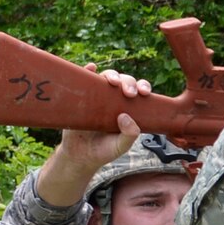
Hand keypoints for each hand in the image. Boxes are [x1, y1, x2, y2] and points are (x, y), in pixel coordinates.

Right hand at [33, 69, 151, 206]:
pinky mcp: (81, 97)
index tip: (144, 93)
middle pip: (124, 81)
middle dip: (129, 83)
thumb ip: (129, 135)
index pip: (139, 91)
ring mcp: (97, 96)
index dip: (143, 87)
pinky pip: (84, 80)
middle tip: (129, 93)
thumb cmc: (103, 150)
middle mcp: (114, 99)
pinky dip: (88, 71)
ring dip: (111, 75)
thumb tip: (126, 117)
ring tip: (112, 82)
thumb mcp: (120, 146)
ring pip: (106, 77)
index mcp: (129, 107)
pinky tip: (91, 68)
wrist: (79, 156)